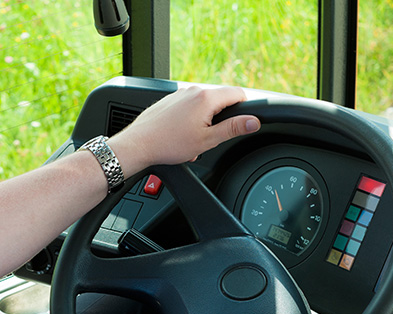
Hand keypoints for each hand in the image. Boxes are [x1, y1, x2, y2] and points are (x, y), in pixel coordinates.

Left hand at [108, 86, 260, 175]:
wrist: (139, 144)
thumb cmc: (168, 144)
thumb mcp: (207, 140)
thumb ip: (233, 129)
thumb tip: (253, 122)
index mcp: (206, 98)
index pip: (238, 94)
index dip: (244, 109)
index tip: (241, 123)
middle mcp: (193, 90)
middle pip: (221, 99)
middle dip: (221, 119)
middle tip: (211, 137)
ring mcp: (180, 94)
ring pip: (204, 105)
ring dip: (205, 122)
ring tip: (193, 140)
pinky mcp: (171, 100)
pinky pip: (190, 107)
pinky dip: (192, 120)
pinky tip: (182, 136)